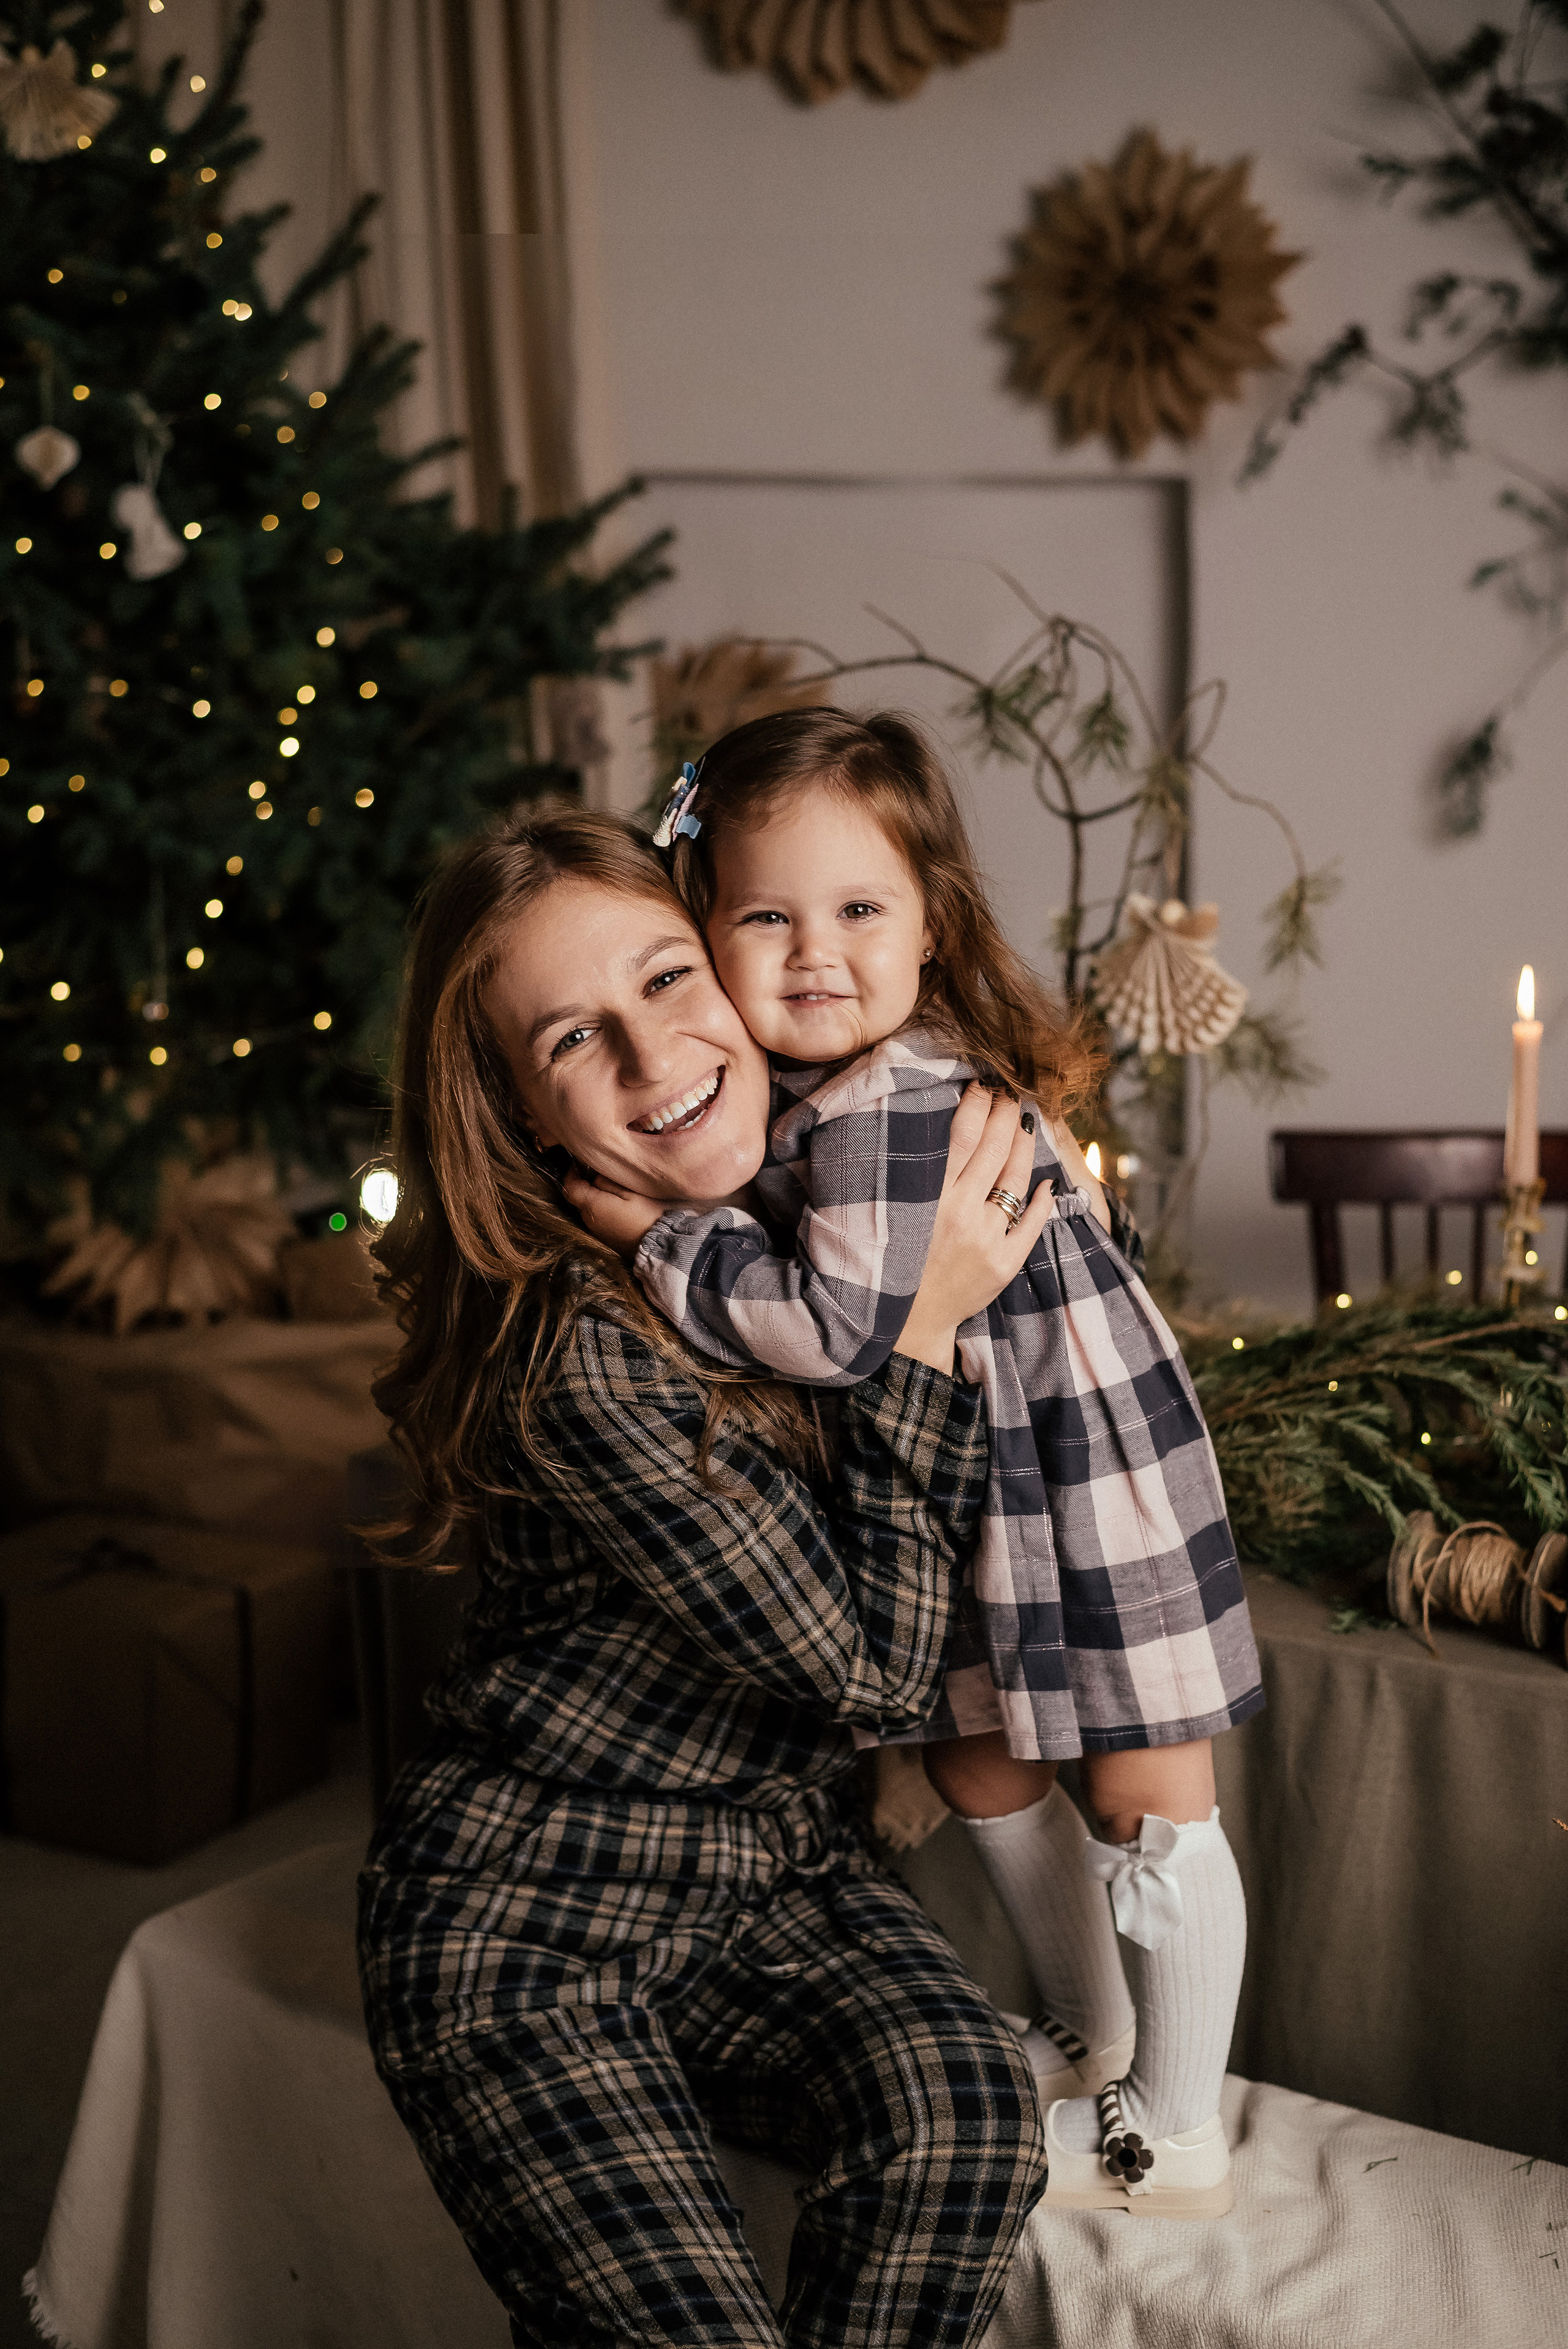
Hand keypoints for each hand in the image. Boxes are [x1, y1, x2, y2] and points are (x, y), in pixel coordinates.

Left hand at [562, 1168, 665, 1260]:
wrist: (658, 1247)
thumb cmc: (647, 1216)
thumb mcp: (630, 1192)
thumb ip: (608, 1182)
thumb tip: (595, 1177)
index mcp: (593, 1206)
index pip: (570, 1188)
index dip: (571, 1174)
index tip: (579, 1164)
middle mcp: (589, 1220)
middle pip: (579, 1198)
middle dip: (586, 1184)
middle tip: (601, 1172)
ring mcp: (596, 1231)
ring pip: (588, 1208)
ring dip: (595, 1197)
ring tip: (612, 1189)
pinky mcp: (605, 1238)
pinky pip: (597, 1219)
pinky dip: (602, 1209)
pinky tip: (617, 1205)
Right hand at [892, 1084, 1053, 1374]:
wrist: (905, 1322)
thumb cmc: (893, 1261)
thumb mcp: (891, 1212)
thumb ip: (909, 1172)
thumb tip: (928, 1126)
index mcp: (929, 1196)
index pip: (961, 1135)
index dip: (977, 1104)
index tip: (983, 1085)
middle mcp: (960, 1213)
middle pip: (993, 1148)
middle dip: (1004, 1113)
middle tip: (1009, 1093)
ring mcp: (986, 1239)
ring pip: (1016, 1179)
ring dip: (1025, 1144)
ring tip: (1026, 1121)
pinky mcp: (1004, 1264)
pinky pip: (1033, 1226)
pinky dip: (1044, 1201)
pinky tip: (1049, 1183)